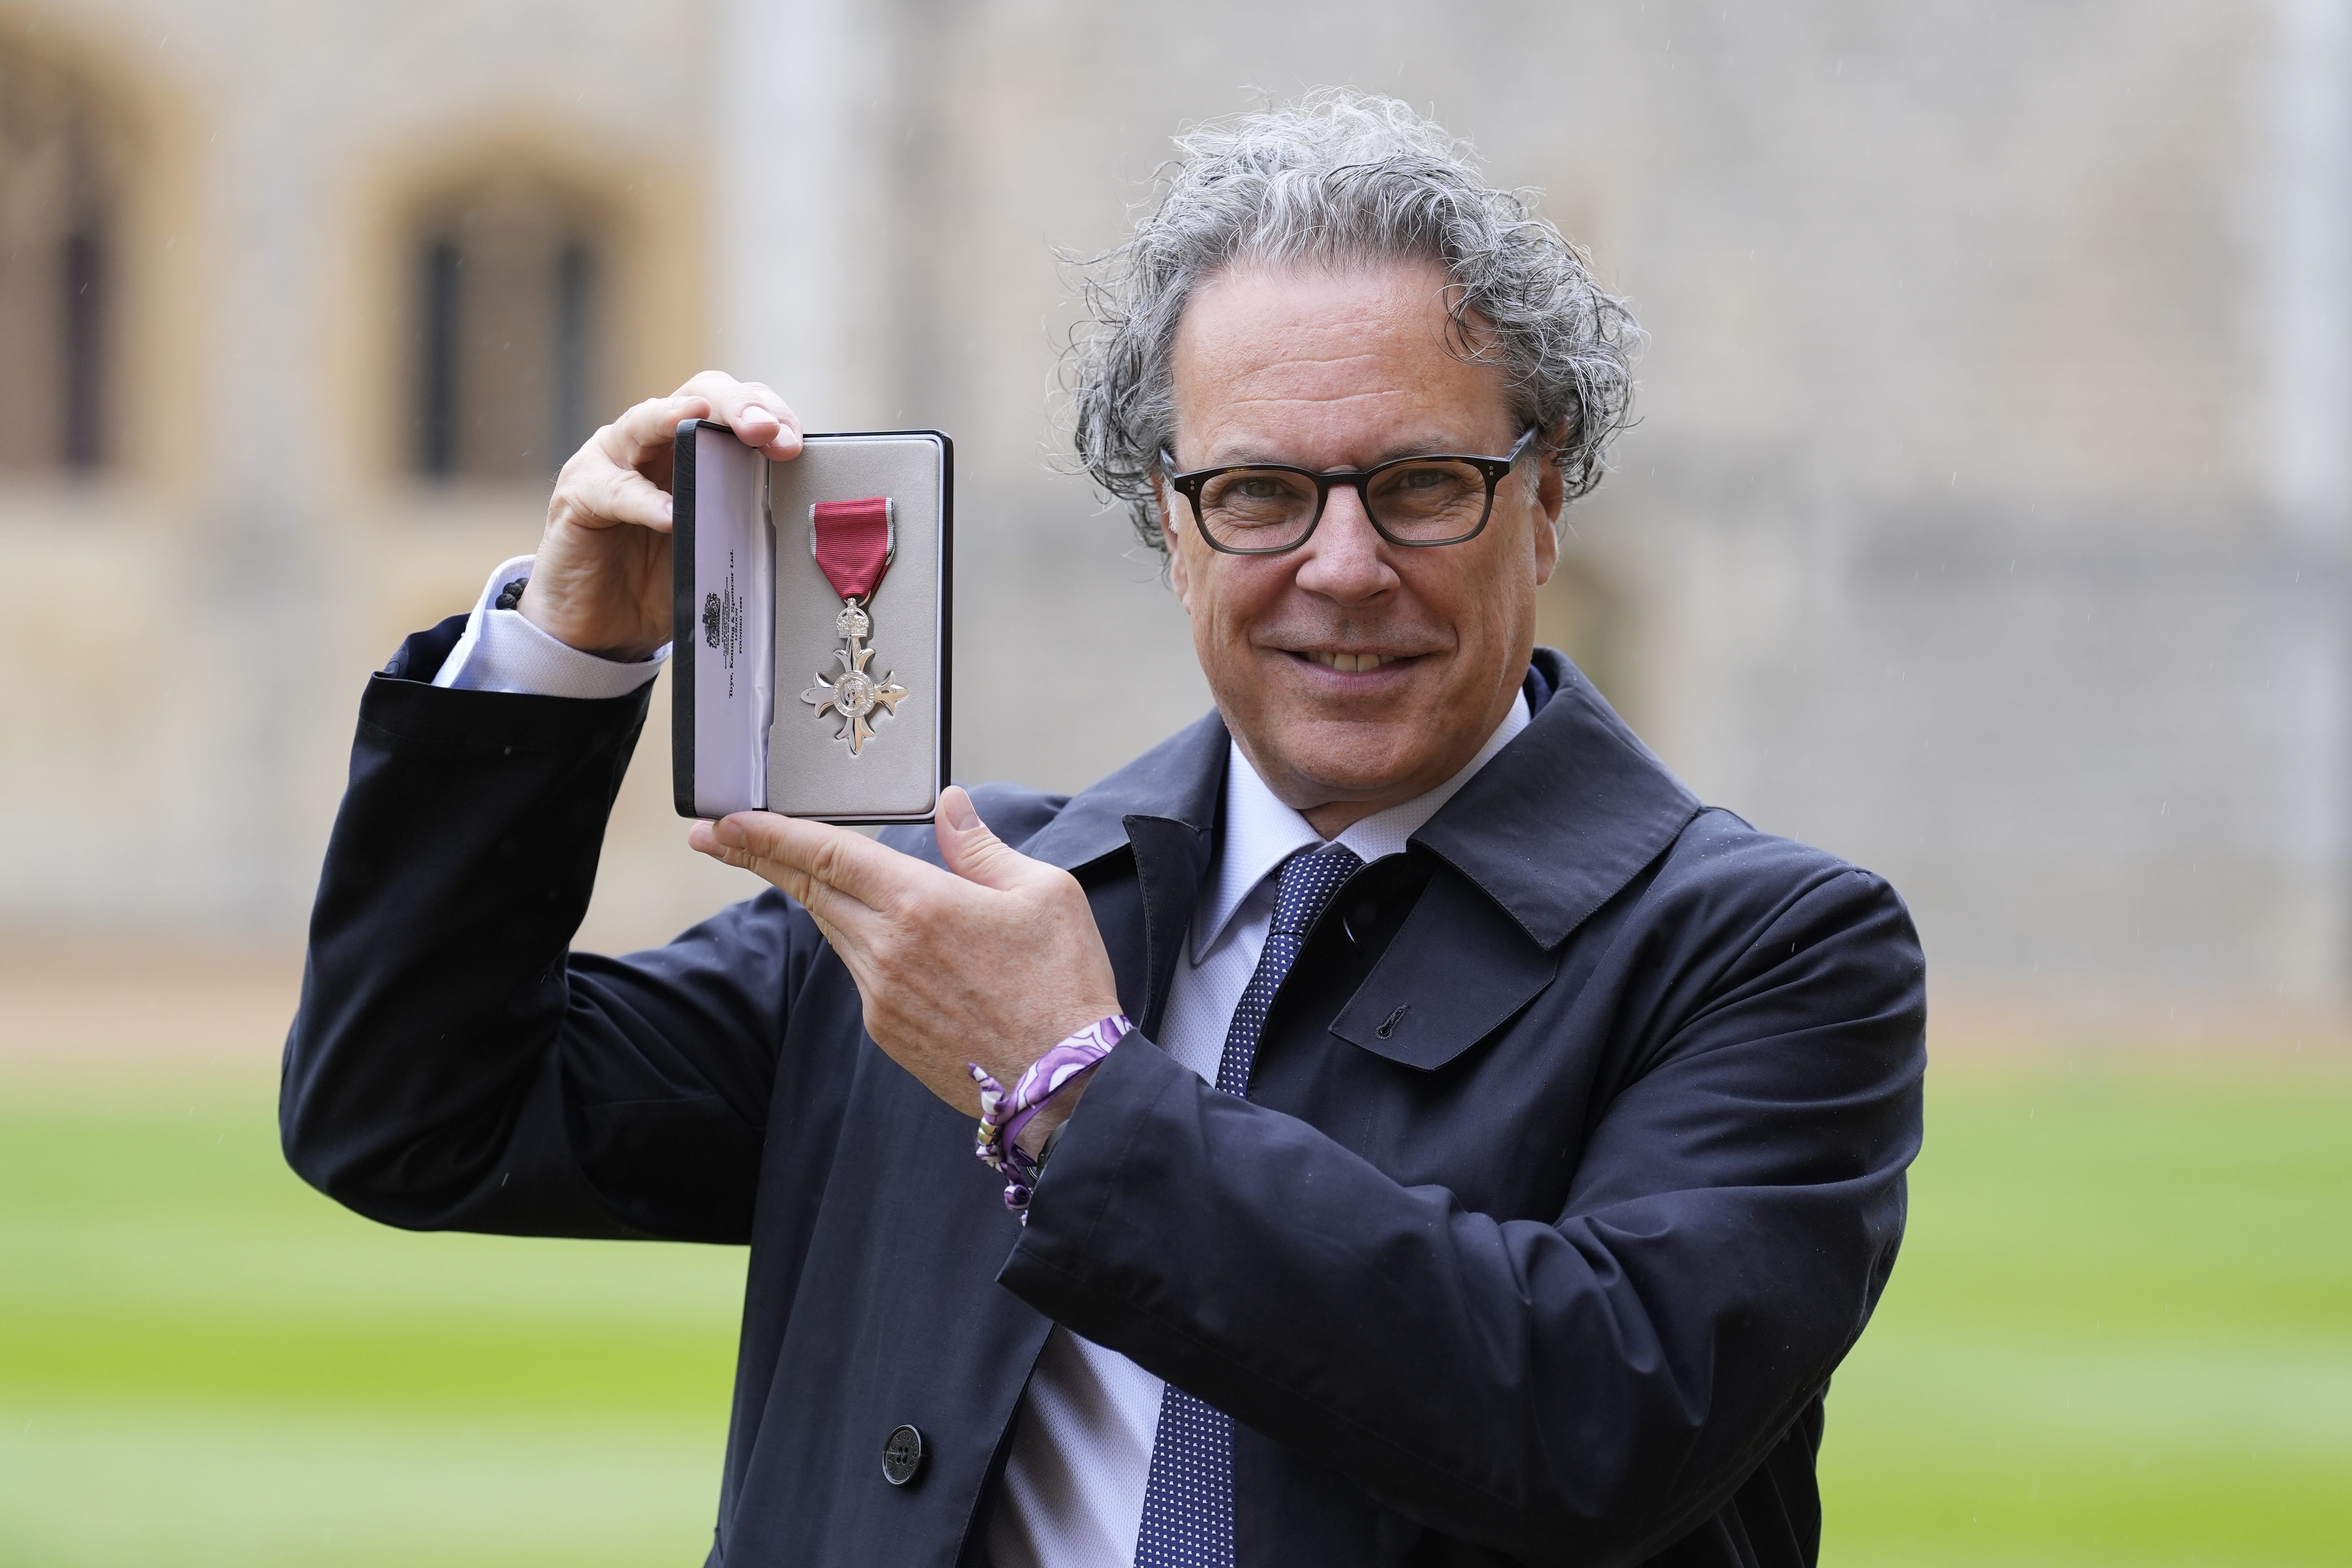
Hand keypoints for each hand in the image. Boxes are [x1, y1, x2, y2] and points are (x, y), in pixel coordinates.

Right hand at [519, 371, 802, 660]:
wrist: (603, 630)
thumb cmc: (663, 580)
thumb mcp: (717, 548)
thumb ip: (746, 523)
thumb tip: (798, 518)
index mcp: (692, 448)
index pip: (734, 408)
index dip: (767, 413)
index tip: (792, 445)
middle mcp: (651, 443)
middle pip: (698, 395)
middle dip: (736, 405)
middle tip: (764, 429)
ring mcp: (610, 463)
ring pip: (644, 421)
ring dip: (678, 420)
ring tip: (706, 423)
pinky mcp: (579, 496)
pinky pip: (614, 490)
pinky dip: (644, 501)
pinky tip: (669, 515)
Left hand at [688, 788, 1123, 1130]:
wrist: (1067, 1086)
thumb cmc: (1065, 986)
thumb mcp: (1043, 893)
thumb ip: (981, 847)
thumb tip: (950, 806)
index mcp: (923, 905)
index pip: (829, 856)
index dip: (771, 833)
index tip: (727, 820)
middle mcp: (888, 949)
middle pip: (809, 891)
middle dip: (757, 857)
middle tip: (715, 835)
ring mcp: (881, 995)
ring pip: (833, 929)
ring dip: (809, 896)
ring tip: (789, 868)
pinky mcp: (886, 1031)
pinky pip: (859, 971)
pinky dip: (856, 940)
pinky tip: (874, 931)